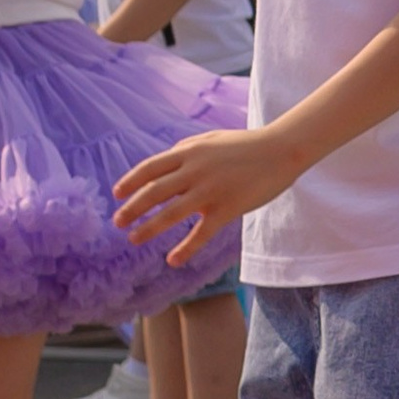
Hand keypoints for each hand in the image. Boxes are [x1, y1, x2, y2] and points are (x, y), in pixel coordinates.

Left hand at [114, 123, 301, 265]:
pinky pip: (201, 233)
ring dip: (149, 228)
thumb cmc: (247, 144)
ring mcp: (210, 190)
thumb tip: (166, 159)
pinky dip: (185, 248)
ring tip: (134, 239)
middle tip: (118, 223)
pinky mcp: (227, 208)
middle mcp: (195, 171)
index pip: (150, 168)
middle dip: (132, 208)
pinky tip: (173, 260)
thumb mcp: (212, 138)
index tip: (117, 195)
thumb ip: (187, 148)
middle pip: (153, 192)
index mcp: (189, 152)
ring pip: (171, 213)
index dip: (130, 182)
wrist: (282, 150)